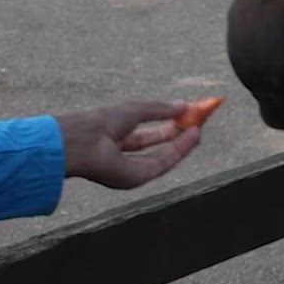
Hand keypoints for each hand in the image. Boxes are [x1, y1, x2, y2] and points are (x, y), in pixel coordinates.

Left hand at [56, 101, 200, 189]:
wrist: (84, 142)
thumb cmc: (101, 122)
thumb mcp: (135, 110)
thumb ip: (160, 110)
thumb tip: (184, 106)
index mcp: (118, 139)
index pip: (147, 136)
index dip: (167, 125)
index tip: (185, 115)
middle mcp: (125, 157)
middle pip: (157, 148)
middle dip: (177, 135)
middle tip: (196, 122)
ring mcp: (132, 169)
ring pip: (164, 157)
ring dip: (183, 144)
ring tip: (199, 128)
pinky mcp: (139, 178)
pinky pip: (164, 163)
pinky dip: (181, 150)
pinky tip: (193, 135)